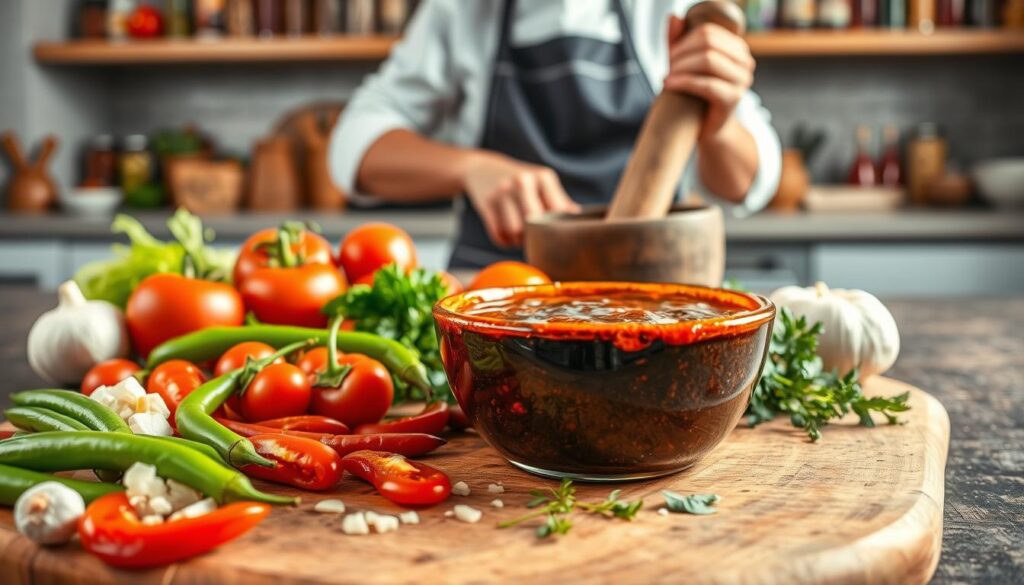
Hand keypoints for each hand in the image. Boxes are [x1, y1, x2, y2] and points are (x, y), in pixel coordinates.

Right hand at [461, 151, 579, 247]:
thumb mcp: (541, 184)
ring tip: (519, 235)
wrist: (481, 168)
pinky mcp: (485, 203)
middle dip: (535, 235)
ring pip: (515, 232)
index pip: (558, 212)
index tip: (553, 234)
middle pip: (535, 223)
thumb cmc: (520, 182)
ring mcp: (502, 191)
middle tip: (534, 236)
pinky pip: (498, 235)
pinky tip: (506, 234)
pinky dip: (504, 241)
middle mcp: (523, 181)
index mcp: (543, 177)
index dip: (556, 229)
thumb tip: (579, 222)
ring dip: (518, 240)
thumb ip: (560, 203)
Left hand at [662, 15, 754, 139]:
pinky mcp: (733, 99)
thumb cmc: (695, 96)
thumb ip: (678, 42)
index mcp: (736, 49)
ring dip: (682, 67)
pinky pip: (707, 84)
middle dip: (683, 52)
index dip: (684, 41)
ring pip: (708, 60)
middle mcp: (745, 62)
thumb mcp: (685, 66)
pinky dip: (684, 82)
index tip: (670, 56)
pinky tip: (668, 85)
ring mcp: (742, 80)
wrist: (706, 130)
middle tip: (667, 66)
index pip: (708, 32)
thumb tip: (673, 17)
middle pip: (709, 43)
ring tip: (666, 77)